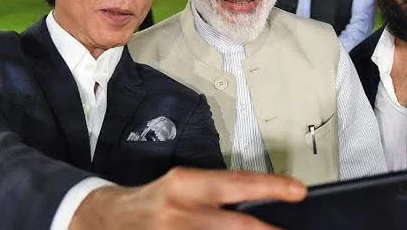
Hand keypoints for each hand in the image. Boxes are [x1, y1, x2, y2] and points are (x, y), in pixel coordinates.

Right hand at [69, 167, 306, 229]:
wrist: (109, 219)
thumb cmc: (153, 200)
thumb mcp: (184, 186)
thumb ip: (218, 193)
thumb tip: (259, 203)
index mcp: (185, 184)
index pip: (236, 182)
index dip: (271, 187)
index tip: (297, 191)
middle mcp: (180, 211)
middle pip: (236, 224)